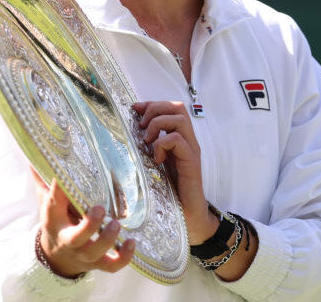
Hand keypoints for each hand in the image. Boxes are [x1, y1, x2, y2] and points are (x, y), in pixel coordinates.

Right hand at [33, 173, 134, 277]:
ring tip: (117, 224)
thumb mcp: (48, 203)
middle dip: (89, 226)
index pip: (53, 205)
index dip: (58, 191)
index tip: (63, 174)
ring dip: (107, 240)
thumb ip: (45, 180)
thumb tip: (39, 152)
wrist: (56, 258)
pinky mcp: (98, 264)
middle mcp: (68, 240)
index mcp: (54, 221)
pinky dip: (123, 258)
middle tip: (99, 209)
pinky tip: (131, 242)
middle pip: (76, 238)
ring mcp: (84, 254)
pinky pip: (112, 266)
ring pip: (95, 253)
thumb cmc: (57, 222)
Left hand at [134, 101, 218, 244]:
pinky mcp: (191, 162)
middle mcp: (188, 141)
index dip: (152, 104)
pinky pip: (178, 140)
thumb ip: (148, 149)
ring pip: (179, 118)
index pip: (170, 108)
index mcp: (179, 139)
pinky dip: (163, 144)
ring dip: (158, 124)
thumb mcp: (155, 166)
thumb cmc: (171, 193)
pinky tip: (157, 159)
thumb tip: (129, 135)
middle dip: (155, 109)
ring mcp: (191, 150)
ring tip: (147, 140)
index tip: (134, 108)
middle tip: (141, 125)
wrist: (189, 217)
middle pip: (177, 107)